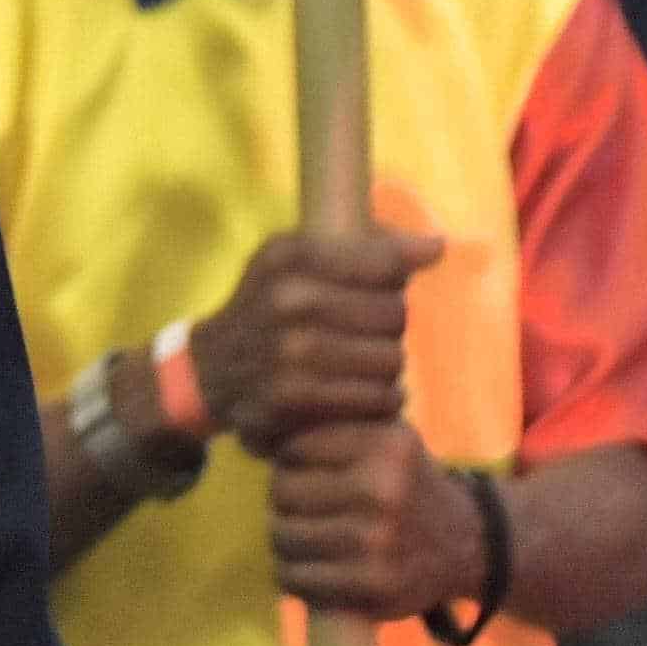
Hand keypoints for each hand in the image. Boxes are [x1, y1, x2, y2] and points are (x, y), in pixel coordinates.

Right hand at [190, 226, 444, 454]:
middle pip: (394, 314)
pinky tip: (360, 392)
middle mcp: (289, 300)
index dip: (394, 280)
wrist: (210, 369)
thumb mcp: (296, 258)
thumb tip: (436, 245)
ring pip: (392, 360)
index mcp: (290, 256)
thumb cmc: (268, 306)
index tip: (383, 290)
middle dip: (389, 327)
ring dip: (388, 367)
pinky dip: (380, 400)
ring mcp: (290, 352)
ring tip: (364, 365)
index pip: (384, 264)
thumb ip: (367, 249)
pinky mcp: (296, 399)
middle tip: (366, 334)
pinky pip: (377, 399)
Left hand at [266, 420, 487, 620]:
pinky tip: (305, 566)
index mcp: (386, 445)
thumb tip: (261, 425)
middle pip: (283, 491)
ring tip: (298, 535)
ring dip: (282, 537)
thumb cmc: (408, 482)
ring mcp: (378, 542)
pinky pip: (297, 578)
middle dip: (281, 499)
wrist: (468, 544)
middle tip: (297, 507)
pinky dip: (290, 574)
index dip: (288, 461)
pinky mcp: (372, 587)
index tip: (301, 471)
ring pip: (284, 535)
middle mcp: (383, 491)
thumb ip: (334, 426)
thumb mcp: (386, 436)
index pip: (293, 449)